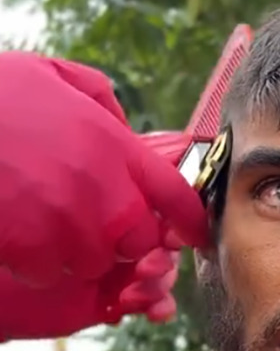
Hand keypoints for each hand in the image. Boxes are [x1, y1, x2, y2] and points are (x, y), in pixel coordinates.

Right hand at [0, 52, 206, 337]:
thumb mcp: (60, 77)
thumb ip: (105, 106)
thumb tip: (128, 133)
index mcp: (117, 148)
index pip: (177, 197)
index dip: (190, 222)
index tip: (190, 234)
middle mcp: (103, 191)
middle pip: (140, 243)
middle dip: (122, 238)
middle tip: (89, 219)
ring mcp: (68, 224)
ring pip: (94, 263)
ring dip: (76, 252)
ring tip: (43, 219)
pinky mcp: (31, 249)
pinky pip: (49, 273)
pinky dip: (36, 262)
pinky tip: (16, 231)